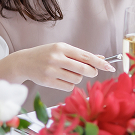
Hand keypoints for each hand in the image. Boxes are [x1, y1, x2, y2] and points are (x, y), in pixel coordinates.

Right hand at [0, 43, 115, 91]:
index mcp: (62, 47)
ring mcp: (51, 70)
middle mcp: (56, 58)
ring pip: (76, 79)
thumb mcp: (62, 50)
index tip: (110, 67)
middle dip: (91, 72)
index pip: (86, 56)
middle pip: (83, 69)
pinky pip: (68, 87)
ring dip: (78, 78)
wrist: (23, 62)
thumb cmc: (46, 54)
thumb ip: (80, 55)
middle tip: (91, 72)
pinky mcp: (47, 81)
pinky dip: (70, 85)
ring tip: (69, 73)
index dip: (99, 63)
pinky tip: (62, 79)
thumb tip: (100, 59)